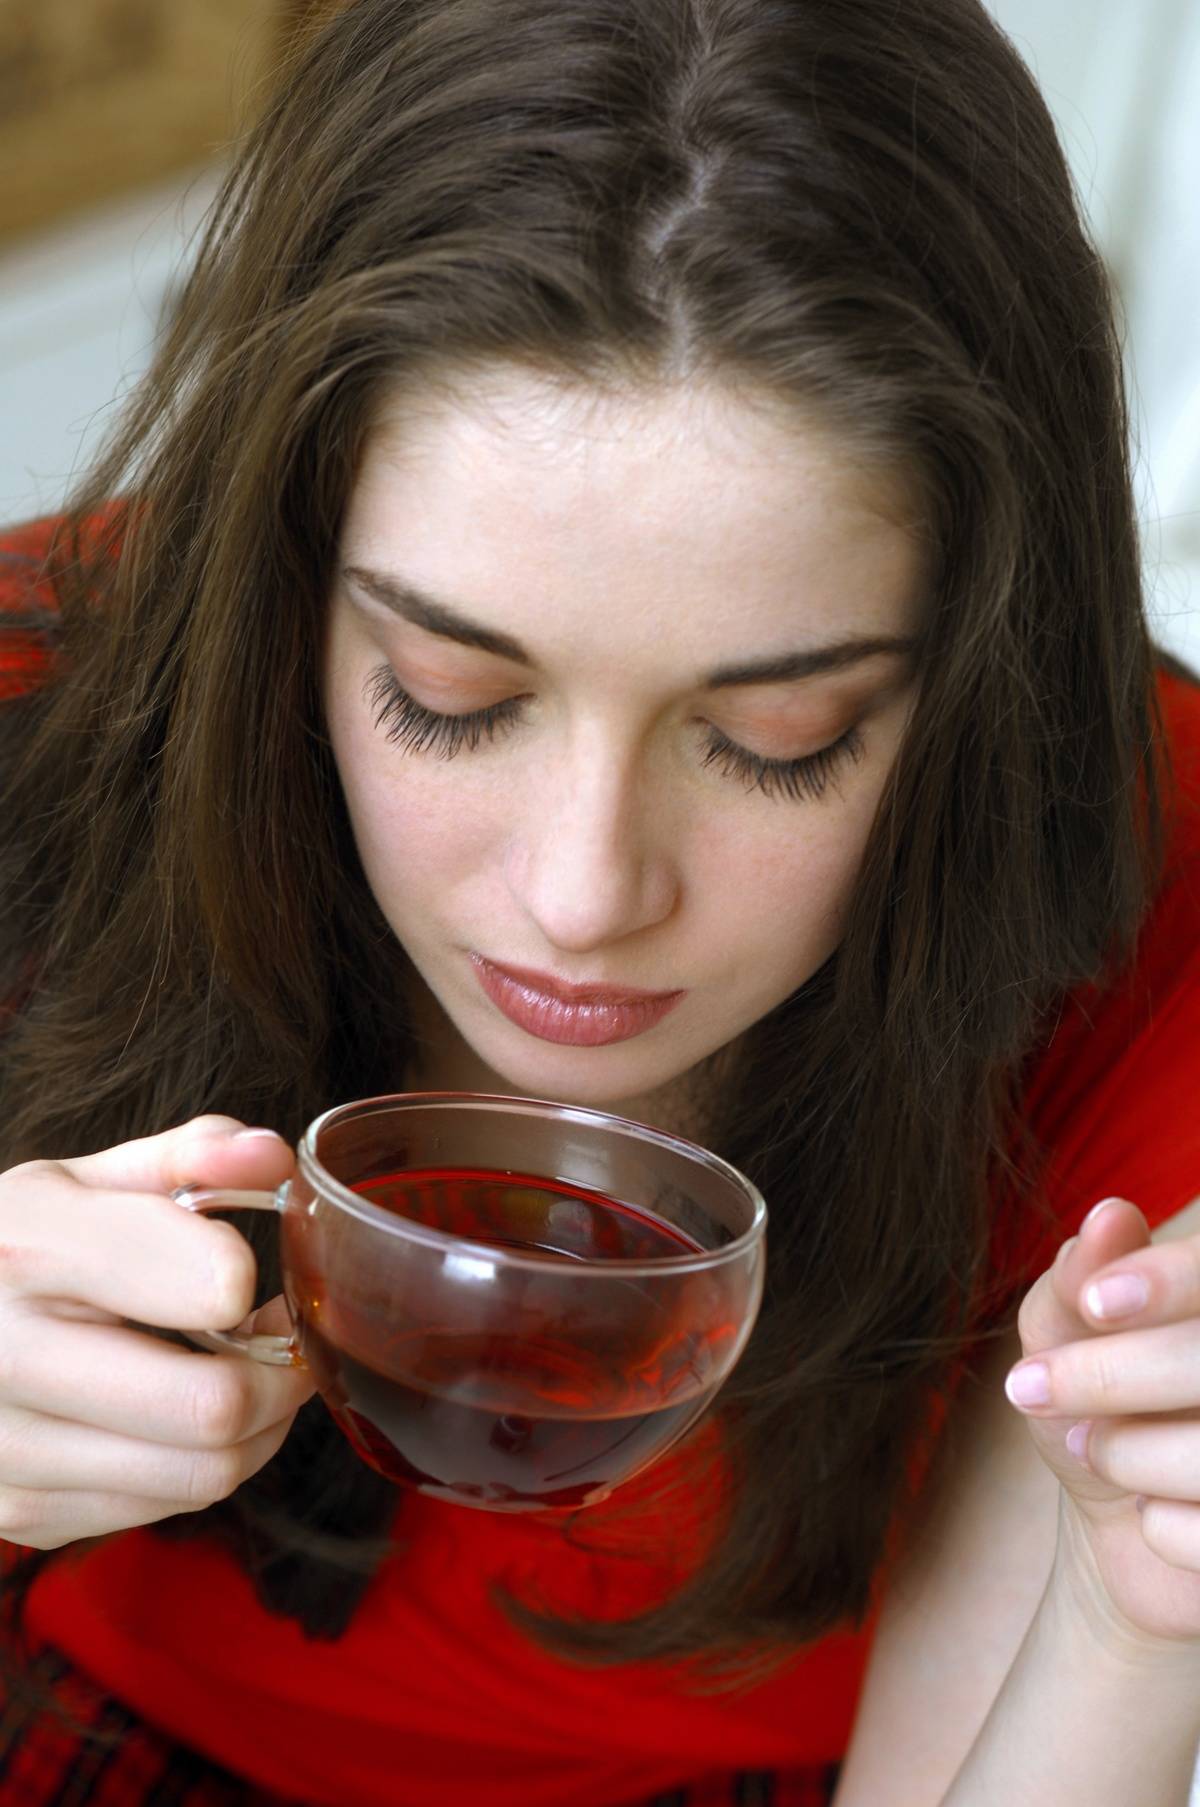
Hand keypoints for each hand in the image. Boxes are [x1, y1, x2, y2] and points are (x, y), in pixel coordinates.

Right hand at [0, 1116, 316, 1550]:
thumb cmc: (11, 1246)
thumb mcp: (82, 1180)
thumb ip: (188, 1157)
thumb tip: (272, 1157)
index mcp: (30, 1244)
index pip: (208, 1287)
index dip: (250, 1282)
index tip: (248, 1273)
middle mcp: (6, 1355)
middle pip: (215, 1405)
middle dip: (280, 1373)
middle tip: (282, 1339)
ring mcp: (7, 1450)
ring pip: (206, 1472)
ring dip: (257, 1427)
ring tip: (243, 1372)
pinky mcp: (21, 1514)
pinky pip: (165, 1507)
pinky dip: (202, 1464)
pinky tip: (182, 1415)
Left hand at [1006, 1196, 1199, 1645]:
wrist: (1132, 1534)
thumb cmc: (1106, 1407)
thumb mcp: (1069, 1335)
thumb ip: (1084, 1277)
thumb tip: (1109, 1218)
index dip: (1169, 1282)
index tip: (1095, 1302)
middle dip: (1111, 1374)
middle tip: (1029, 1388)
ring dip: (1127, 1453)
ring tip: (1095, 1449)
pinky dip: (1163, 1528)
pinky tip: (1152, 1513)